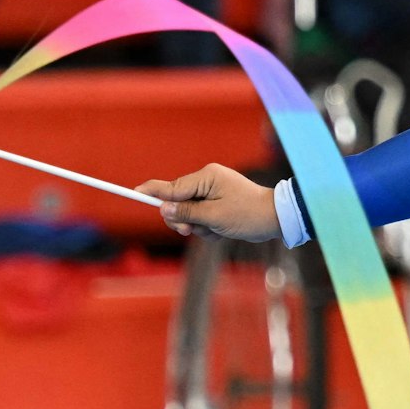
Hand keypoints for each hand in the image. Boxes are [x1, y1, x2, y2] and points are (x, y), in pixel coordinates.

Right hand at [137, 164, 281, 241]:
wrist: (276, 219)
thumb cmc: (248, 214)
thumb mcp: (215, 216)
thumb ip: (187, 213)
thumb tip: (163, 209)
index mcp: (206, 177)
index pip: (171, 186)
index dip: (152, 192)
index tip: (133, 192)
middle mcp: (207, 182)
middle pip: (177, 203)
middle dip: (184, 220)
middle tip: (193, 230)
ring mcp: (212, 193)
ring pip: (189, 215)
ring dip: (199, 227)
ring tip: (217, 230)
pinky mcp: (217, 204)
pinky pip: (201, 219)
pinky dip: (208, 228)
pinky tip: (222, 231)